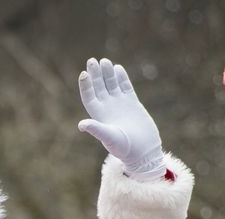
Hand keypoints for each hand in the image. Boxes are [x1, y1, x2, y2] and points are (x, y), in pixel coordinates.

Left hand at [77, 57, 165, 181]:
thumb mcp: (109, 138)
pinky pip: (125, 87)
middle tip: (92, 60)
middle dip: (95, 74)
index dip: (85, 85)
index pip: (89, 97)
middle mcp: (108, 109)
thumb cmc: (125, 148)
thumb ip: (96, 129)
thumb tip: (81, 125)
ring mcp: (120, 105)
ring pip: (111, 85)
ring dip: (107, 73)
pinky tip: (118, 68)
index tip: (84, 74)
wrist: (143, 152)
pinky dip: (122, 78)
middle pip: (99, 87)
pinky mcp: (132, 104)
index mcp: (99, 116)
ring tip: (104, 61)